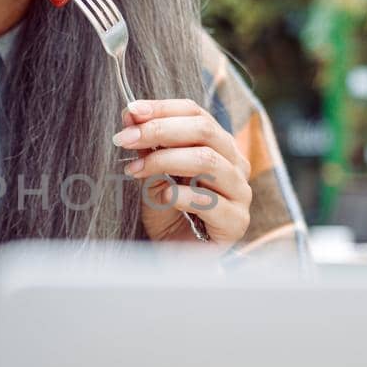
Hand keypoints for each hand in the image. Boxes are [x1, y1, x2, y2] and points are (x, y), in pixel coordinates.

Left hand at [113, 98, 251, 248]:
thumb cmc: (167, 214)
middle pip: (204, 131)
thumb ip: (147, 148)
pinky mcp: (236, 221)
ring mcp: (240, 192)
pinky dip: (177, 196)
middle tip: (126, 139)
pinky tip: (159, 199)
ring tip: (135, 170)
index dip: (162, 108)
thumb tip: (130, 115)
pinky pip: (208, 201)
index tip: (130, 112)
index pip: (196, 113)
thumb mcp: (151, 175)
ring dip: (164, 160)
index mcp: (219, 146)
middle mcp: (235, 164)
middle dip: (159, 130)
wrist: (176, 258)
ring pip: (207, 161)